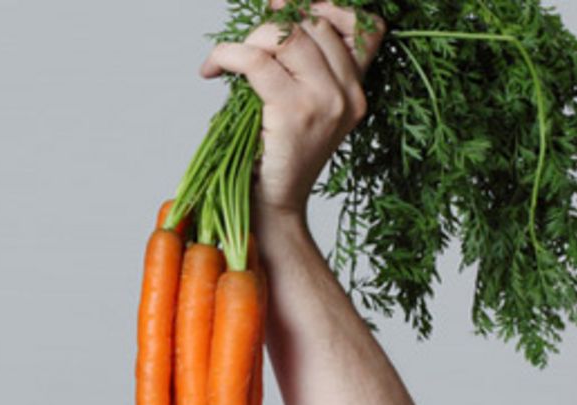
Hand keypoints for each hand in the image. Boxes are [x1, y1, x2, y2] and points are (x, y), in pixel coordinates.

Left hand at [200, 2, 384, 222]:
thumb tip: (274, 18)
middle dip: (272, 25)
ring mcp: (326, 102)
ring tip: (229, 61)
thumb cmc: (275, 160)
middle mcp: (350, 93)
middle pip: (317, 24)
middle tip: (243, 46)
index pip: (364, 26)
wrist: (272, 211)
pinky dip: (227, 54)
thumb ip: (300, 70)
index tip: (284, 10)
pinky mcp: (294, 112)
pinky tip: (212, 68)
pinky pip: (256, 60)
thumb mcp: (299, 108)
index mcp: (357, 90)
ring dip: (249, 39)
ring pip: (287, 35)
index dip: (325, 6)